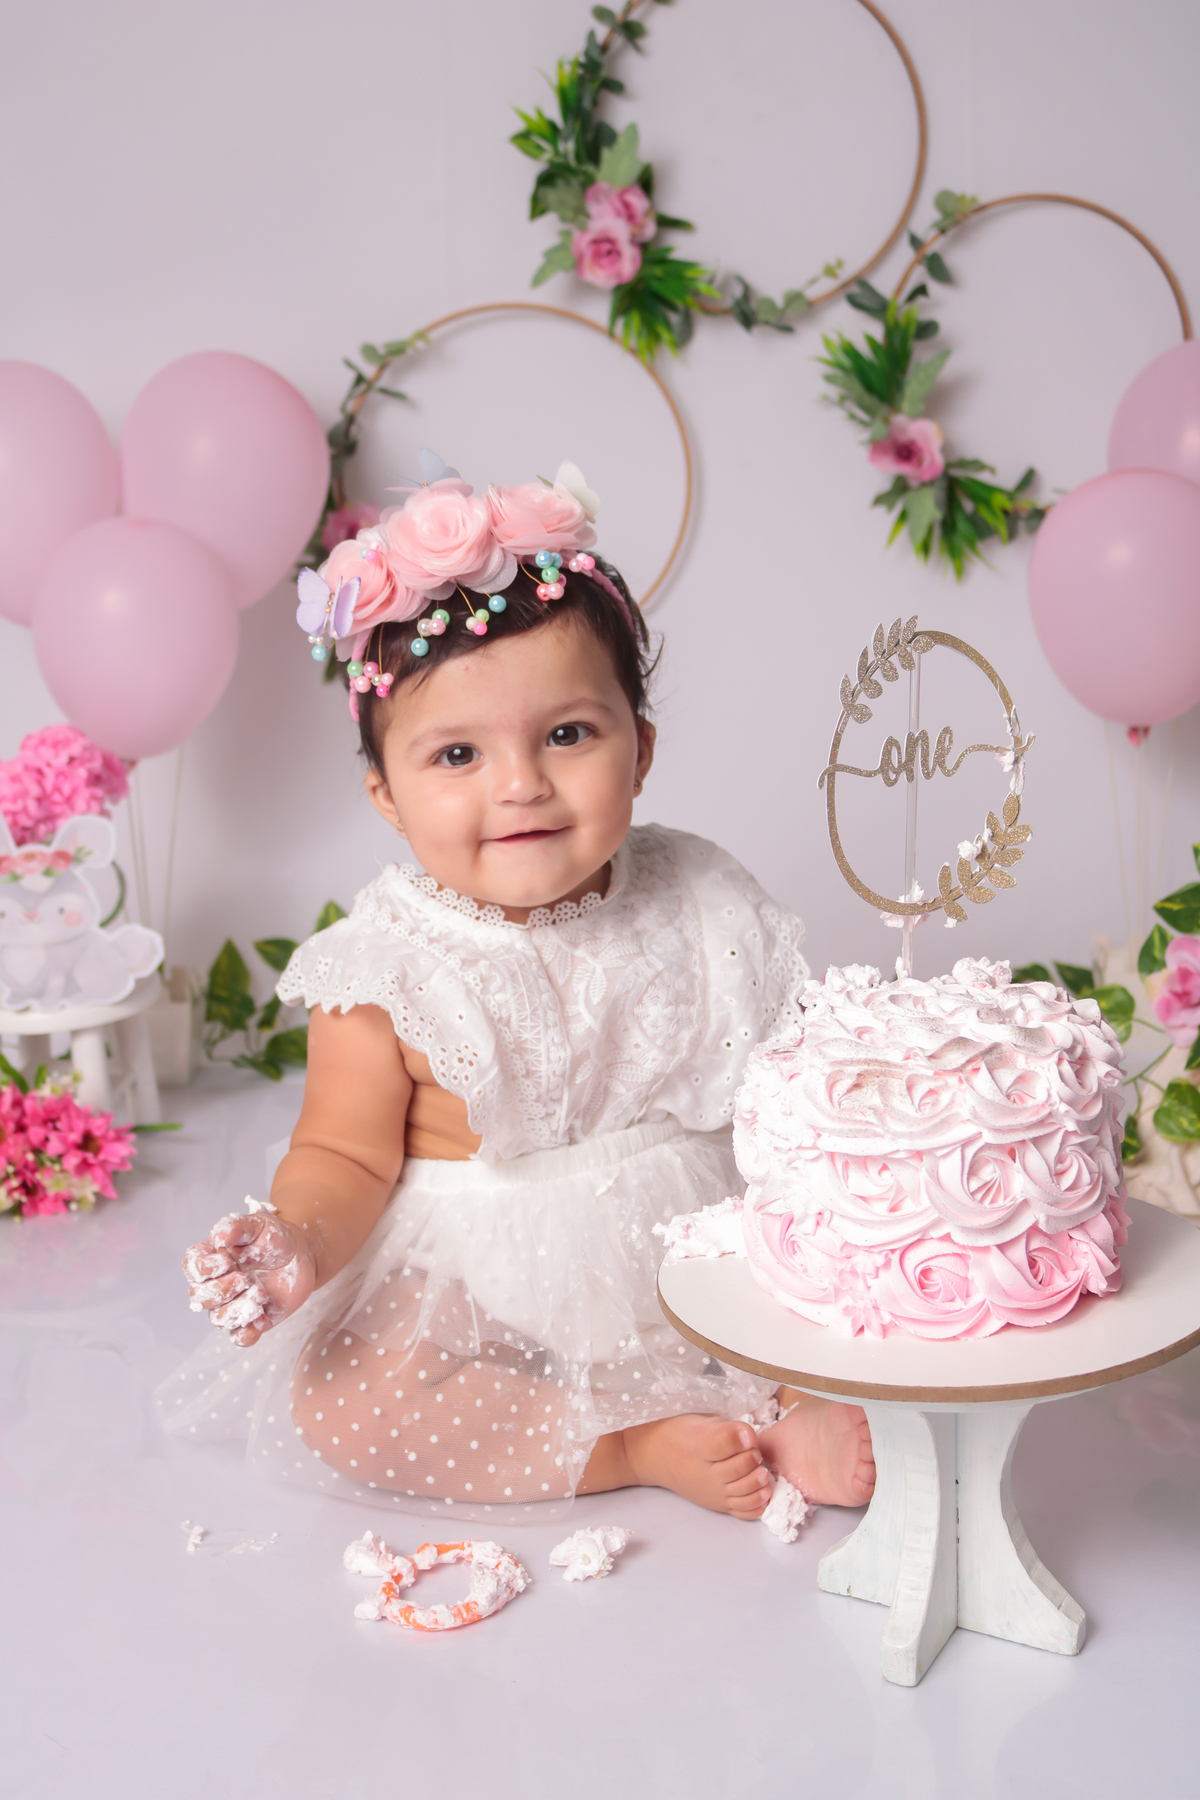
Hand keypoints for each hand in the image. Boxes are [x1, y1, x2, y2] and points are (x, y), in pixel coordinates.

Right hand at [182, 1208, 316, 1347]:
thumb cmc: (275, 1237)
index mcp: (213, 1258)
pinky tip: (262, 1317)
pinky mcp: (253, 1320)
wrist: (302, 1254)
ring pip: (218, 1319)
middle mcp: (218, 1284)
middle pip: (199, 1298)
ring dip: (236, 1311)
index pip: (192, 1268)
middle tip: (245, 1279)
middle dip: (220, 1291)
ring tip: (260, 1294)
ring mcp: (234, 1304)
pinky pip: (240, 1337)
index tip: (226, 1260)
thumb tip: (218, 1236)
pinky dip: (248, 1332)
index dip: (203, 1269)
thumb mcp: (258, 1224)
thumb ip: (236, 1226)